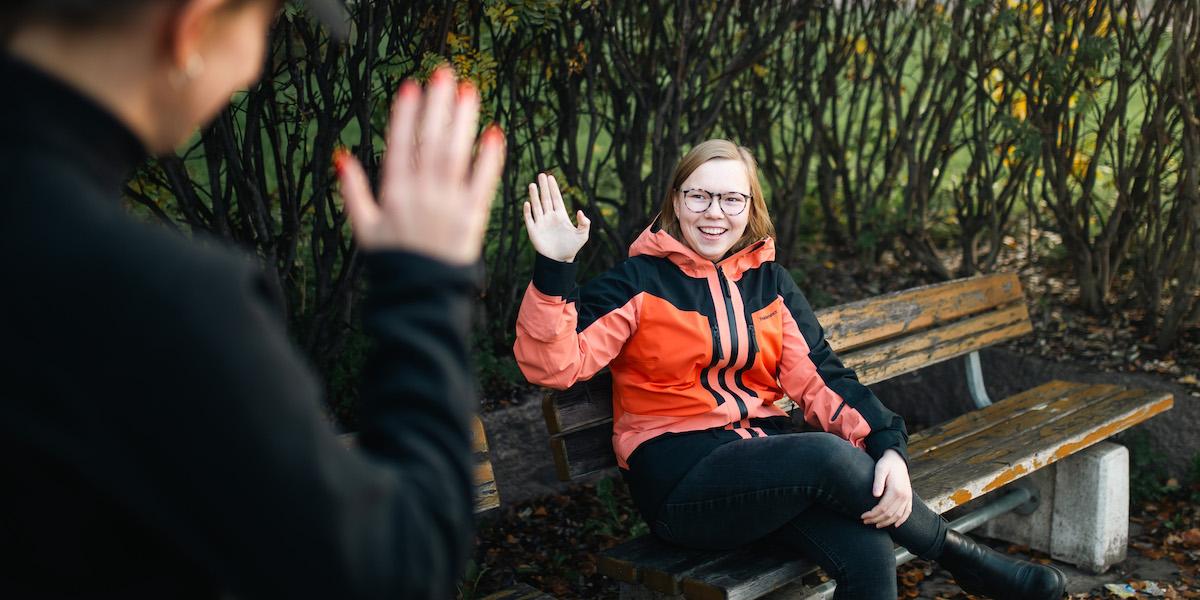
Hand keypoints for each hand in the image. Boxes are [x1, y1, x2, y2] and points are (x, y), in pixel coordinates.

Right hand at [335, 65, 504, 264]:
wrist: (420, 297)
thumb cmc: (391, 261)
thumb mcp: (363, 228)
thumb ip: (352, 191)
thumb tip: (341, 157)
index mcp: (394, 194)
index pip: (399, 146)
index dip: (405, 115)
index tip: (411, 87)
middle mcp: (422, 195)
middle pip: (430, 142)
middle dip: (437, 106)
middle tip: (444, 74)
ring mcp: (449, 205)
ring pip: (456, 154)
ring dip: (462, 121)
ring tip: (468, 91)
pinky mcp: (473, 217)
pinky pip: (483, 182)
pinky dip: (489, 158)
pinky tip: (494, 133)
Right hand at [523, 172, 589, 262]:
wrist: (560, 261)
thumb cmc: (572, 248)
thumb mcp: (583, 235)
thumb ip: (584, 223)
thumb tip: (580, 211)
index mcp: (561, 215)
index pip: (556, 198)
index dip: (553, 188)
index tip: (550, 177)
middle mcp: (550, 217)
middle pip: (545, 199)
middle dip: (543, 187)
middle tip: (541, 174)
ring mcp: (541, 223)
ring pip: (537, 206)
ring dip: (534, 196)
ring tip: (532, 184)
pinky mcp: (534, 231)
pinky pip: (529, 219)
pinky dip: (528, 212)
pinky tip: (527, 203)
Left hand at [861, 448, 912, 528]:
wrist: (897, 460)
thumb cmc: (886, 464)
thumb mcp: (880, 469)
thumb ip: (878, 482)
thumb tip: (875, 495)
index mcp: (896, 490)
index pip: (882, 508)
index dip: (872, 514)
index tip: (862, 516)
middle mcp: (904, 496)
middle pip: (889, 514)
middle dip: (876, 520)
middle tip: (865, 521)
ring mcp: (908, 497)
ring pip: (898, 516)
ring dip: (887, 522)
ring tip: (876, 525)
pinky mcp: (909, 497)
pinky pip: (907, 512)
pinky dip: (902, 520)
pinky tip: (895, 525)